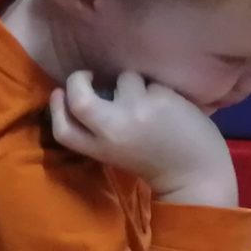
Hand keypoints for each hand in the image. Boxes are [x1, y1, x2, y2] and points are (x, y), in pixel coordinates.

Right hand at [47, 70, 236, 208]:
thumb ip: (101, 129)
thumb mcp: (117, 152)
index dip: (55, 108)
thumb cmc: (155, 162)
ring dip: (135, 84)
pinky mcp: (159, 99)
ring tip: (149, 101)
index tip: (59, 93)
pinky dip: (160, 90)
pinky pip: (152, 82)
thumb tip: (93, 92)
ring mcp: (135, 111)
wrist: (194, 174)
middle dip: (78, 79)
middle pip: (79, 97)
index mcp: (99, 149)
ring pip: (124, 78)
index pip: (62, 128)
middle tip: (88, 76)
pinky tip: (170, 107)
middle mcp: (112, 130)